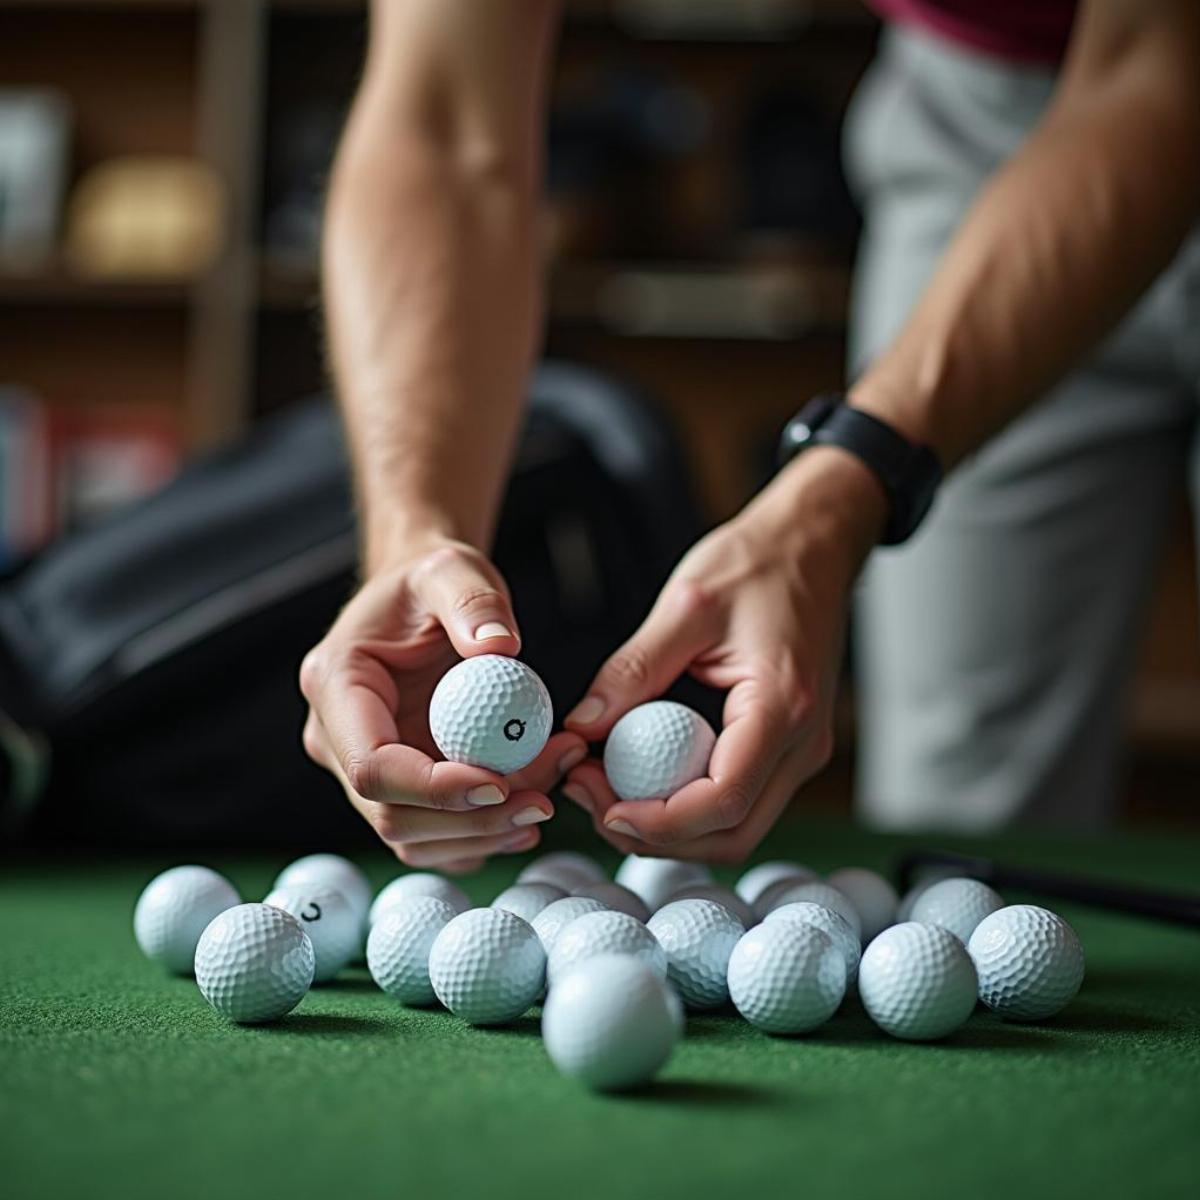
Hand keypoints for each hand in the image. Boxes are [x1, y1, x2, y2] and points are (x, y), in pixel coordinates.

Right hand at [300, 537, 586, 872]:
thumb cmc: (429, 584)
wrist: (420, 602)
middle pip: (392, 816)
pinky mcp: (399, 788)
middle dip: (471, 821)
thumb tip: (501, 650)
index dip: (435, 788)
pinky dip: (483, 834)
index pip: (372, 767)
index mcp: (336, 687)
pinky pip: (436, 835)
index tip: (501, 783)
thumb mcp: (452, 570)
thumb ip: (473, 603)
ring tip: (546, 801)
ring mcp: (364, 771)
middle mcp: (337, 739)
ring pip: (415, 837)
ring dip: (485, 833)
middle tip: (542, 803)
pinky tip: (526, 809)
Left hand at [561, 447, 885, 862]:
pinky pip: (740, 798)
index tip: (600, 803)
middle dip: (656, 835)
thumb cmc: (760, 562)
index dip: (657, 821)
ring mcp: (799, 749)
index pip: (723, 801)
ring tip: (608, 786)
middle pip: (731, 835)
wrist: (814, 543)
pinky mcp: (786, 745)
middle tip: (592, 800)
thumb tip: (581, 725)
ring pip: (736, 827)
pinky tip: (643, 771)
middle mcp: (801, 742)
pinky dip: (688, 803)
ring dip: (670, 825)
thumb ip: (632, 670)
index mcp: (781, 706)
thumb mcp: (686, 606)